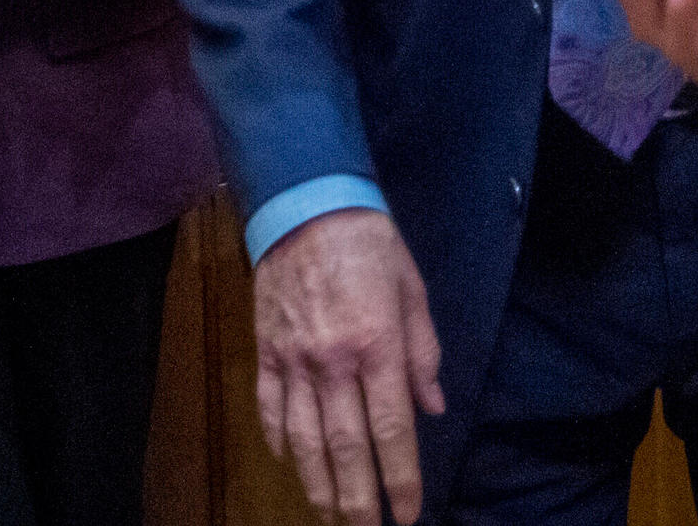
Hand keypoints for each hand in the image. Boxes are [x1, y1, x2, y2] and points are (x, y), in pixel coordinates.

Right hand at [253, 208, 444, 525]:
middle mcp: (333, 360)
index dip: (400, 478)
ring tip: (330, 515)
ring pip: (303, 439)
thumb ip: (422, 352)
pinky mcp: (265, 349)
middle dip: (358, 500)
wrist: (304, 202)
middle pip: (344, 447)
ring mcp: (293, 358)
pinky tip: (289, 463)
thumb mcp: (412, 289)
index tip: (408, 513)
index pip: (391, 429)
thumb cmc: (370, 243)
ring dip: (317, 485)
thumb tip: (432, 407)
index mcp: (377, 344)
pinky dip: (278, 441)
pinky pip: (270, 407)